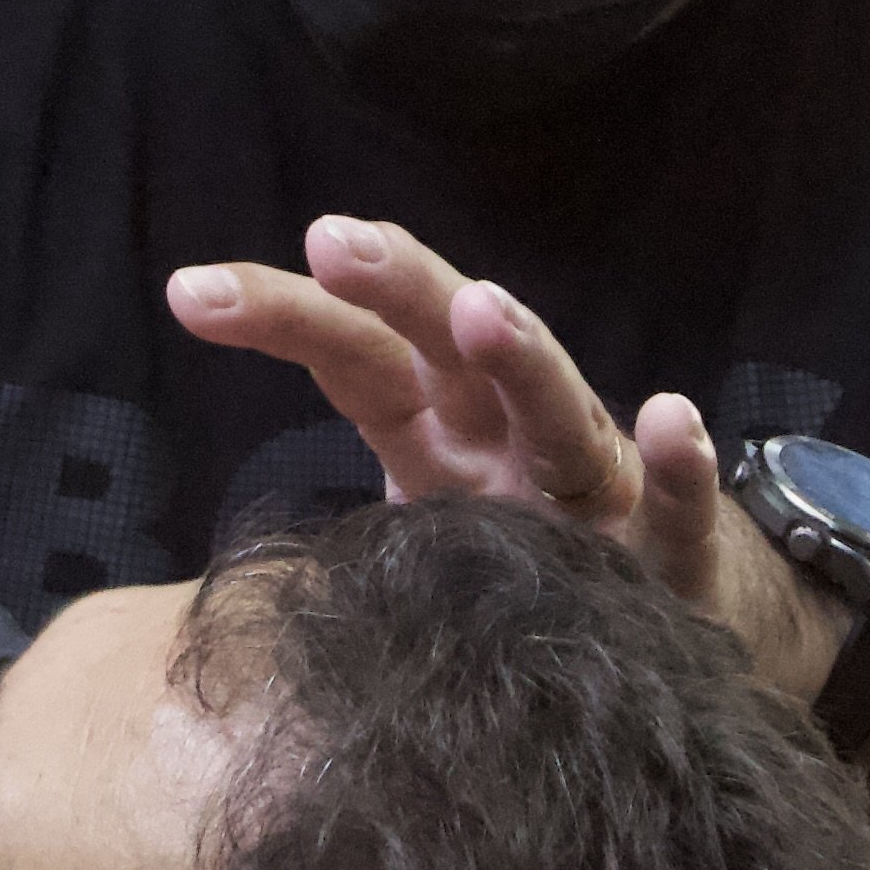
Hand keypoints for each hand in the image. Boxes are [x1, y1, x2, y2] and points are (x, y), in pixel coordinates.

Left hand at [166, 214, 840, 707]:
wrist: (672, 629)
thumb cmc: (524, 578)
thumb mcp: (418, 546)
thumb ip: (337, 541)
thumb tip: (205, 603)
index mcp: (435, 437)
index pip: (354, 359)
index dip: (282, 316)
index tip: (191, 289)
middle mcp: (507, 444)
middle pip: (445, 351)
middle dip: (394, 288)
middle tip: (334, 241)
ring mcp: (591, 494)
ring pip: (554, 412)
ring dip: (521, 355)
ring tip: (481, 309)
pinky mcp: (671, 558)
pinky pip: (678, 516)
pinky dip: (678, 471)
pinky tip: (670, 422)